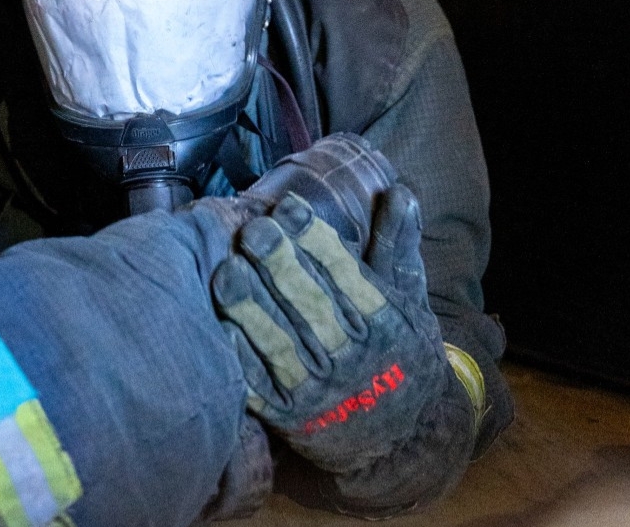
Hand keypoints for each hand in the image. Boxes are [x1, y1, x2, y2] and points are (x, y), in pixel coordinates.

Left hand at [212, 184, 473, 510]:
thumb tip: (399, 190)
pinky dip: (241, 359)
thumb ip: (397, 243)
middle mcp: (354, 357)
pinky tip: (220, 327)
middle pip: (311, 305)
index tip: (289, 207)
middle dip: (280, 265)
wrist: (406, 438)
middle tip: (253, 229)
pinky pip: (261, 388)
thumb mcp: (409, 296)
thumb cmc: (401, 349)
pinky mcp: (292, 417)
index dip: (316, 239)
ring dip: (252, 308)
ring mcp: (321, 390)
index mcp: (384, 322)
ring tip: (227, 270)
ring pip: (281, 345)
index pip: (348, 275)